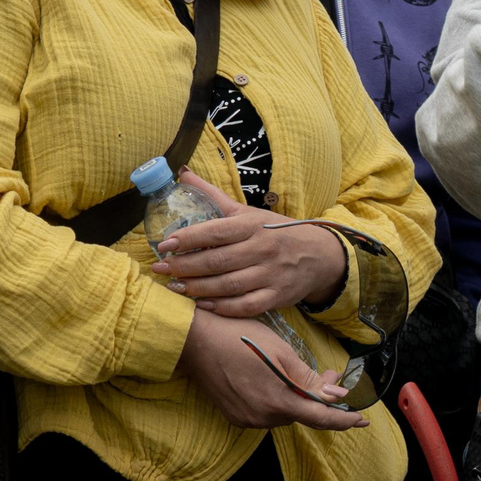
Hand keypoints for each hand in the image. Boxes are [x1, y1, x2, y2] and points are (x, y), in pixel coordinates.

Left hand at [150, 172, 348, 317]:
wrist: (321, 255)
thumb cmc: (277, 232)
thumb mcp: (248, 212)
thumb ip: (213, 195)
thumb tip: (182, 173)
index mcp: (253, 225)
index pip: (215, 231)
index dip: (187, 238)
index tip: (164, 245)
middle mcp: (262, 249)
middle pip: (217, 261)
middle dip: (184, 266)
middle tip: (160, 268)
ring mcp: (270, 274)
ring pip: (227, 285)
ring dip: (197, 288)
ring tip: (174, 286)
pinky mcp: (276, 296)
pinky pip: (245, 306)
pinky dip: (222, 307)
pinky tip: (202, 304)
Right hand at [175, 310, 365, 430]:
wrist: (193, 340)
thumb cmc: (240, 338)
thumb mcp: (281, 352)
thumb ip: (309, 379)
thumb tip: (335, 396)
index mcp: (277, 402)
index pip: (319, 418)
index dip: (343, 420)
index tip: (362, 419)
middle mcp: (261, 417)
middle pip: (301, 413)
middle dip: (318, 397)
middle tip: (329, 373)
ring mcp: (245, 418)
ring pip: (284, 412)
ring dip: (297, 397)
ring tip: (299, 371)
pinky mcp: (234, 415)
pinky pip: (266, 412)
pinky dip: (277, 399)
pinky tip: (274, 379)